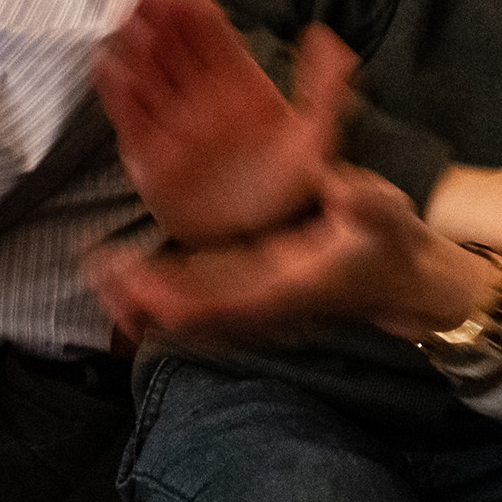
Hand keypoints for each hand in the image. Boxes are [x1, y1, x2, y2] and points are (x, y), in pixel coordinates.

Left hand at [90, 158, 495, 346]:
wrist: (405, 280)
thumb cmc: (391, 244)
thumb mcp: (386, 215)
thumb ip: (363, 201)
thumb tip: (336, 185)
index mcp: (286, 288)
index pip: (221, 305)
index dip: (176, 298)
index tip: (136, 282)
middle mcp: (262, 302)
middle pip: (190, 316)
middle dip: (142, 300)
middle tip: (97, 271)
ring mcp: (254, 301)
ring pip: (188, 311)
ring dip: (144, 296)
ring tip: (99, 270)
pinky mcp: (251, 291)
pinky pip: (197, 298)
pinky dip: (162, 289)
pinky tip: (130, 269)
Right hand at [96, 0, 341, 244]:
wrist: (265, 238)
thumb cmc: (291, 187)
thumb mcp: (318, 136)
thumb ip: (325, 87)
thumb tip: (327, 36)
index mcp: (238, 82)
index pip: (209, 32)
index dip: (190, 2)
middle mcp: (201, 97)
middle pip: (171, 43)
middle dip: (154, 13)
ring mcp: (174, 125)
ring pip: (147, 74)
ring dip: (133, 46)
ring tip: (123, 20)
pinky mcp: (153, 159)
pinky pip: (130, 120)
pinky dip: (119, 95)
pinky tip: (110, 67)